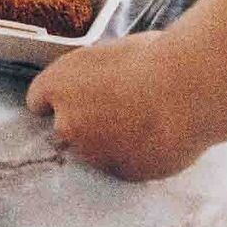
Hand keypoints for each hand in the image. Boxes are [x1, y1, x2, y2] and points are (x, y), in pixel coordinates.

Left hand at [27, 33, 216, 181]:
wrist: (187, 93)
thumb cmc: (155, 59)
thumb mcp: (114, 51)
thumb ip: (98, 72)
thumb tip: (104, 78)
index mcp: (58, 83)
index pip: (38, 99)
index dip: (59, 96)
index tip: (75, 95)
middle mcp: (66, 123)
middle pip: (66, 127)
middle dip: (86, 121)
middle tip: (120, 107)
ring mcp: (92, 154)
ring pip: (96, 150)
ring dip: (112, 141)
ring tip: (147, 123)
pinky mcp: (120, 174)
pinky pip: (124, 164)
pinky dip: (135, 156)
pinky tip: (158, 138)